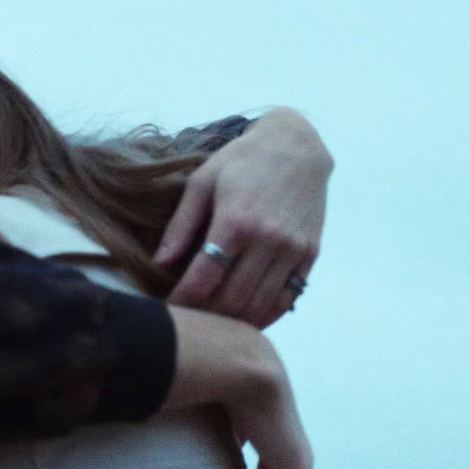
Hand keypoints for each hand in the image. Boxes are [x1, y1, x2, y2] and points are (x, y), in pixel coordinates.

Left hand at [156, 108, 331, 327]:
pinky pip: (287, 298)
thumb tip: (159, 264)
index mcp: (235, 221)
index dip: (182, 301)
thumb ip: (181, 225)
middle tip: (189, 319)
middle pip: (231, 299)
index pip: (203, 279)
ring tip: (213, 322)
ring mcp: (292, 249)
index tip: (168, 309)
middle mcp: (267, 239)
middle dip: (205, 316)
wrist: (297, 146)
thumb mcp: (202, 182)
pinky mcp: (310, 254)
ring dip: (234, 322)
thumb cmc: (242, 160)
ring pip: (260, 306)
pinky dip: (265, 315)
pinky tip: (245, 318)